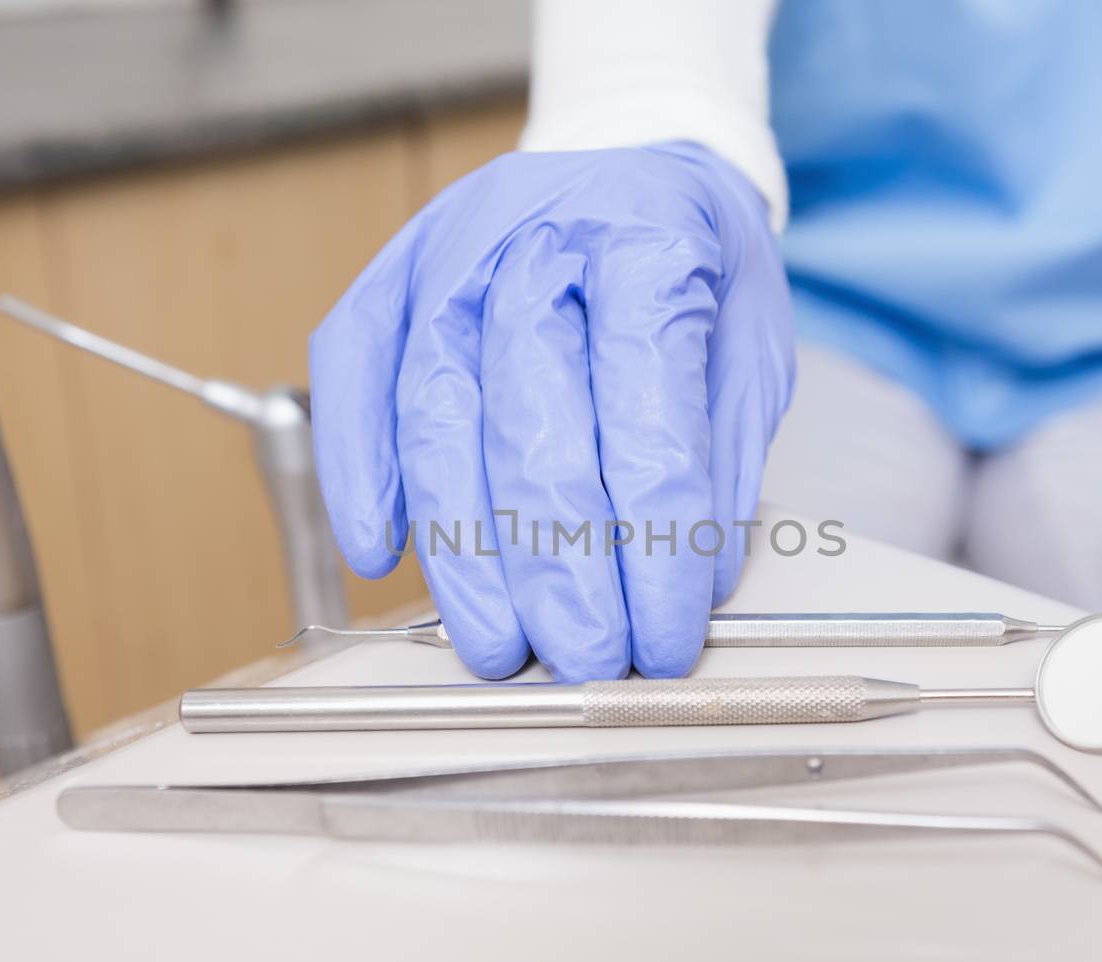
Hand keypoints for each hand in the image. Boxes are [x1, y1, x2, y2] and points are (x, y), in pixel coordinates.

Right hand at [310, 144, 793, 680]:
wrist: (627, 161)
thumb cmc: (695, 262)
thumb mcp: (752, 346)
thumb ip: (720, 459)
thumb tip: (691, 583)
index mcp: (649, 245)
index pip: (648, 427)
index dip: (656, 552)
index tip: (663, 638)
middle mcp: (535, 242)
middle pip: (531, 432)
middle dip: (557, 571)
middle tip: (584, 660)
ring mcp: (447, 258)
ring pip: (433, 422)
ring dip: (460, 553)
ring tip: (496, 644)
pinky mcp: (388, 280)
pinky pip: (349, 381)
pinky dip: (357, 474)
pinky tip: (378, 553)